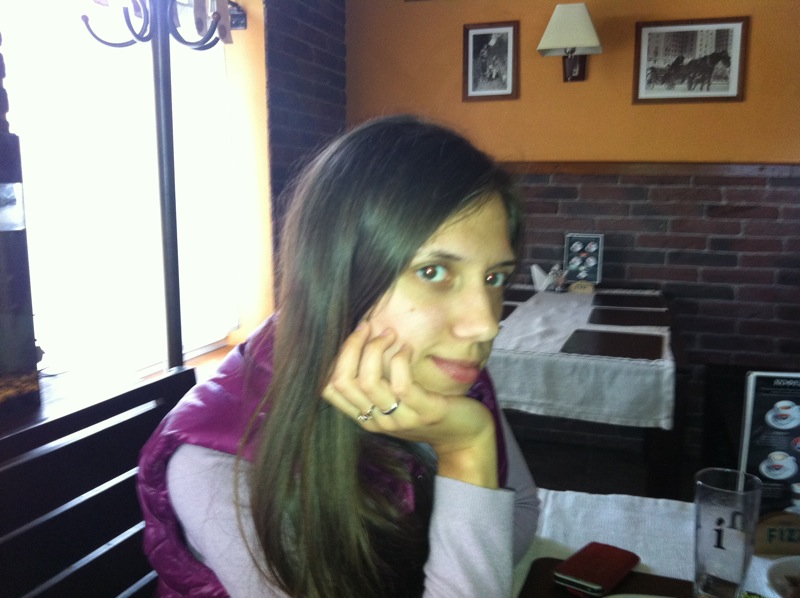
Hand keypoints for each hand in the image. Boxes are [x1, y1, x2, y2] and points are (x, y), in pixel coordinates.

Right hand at [322, 323, 497, 487]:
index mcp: (365, 416)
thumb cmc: (428, 409)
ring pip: (368, 382)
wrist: (465, 436)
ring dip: (375, 350)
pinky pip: (401, 385)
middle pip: (343, 382)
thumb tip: (360, 340)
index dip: (337, 356)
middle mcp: (376, 421)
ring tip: (389, 333)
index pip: (329, 389)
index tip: (357, 334)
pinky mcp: (424, 413)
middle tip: (368, 326)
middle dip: (351, 347)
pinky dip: (399, 361)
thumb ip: (377, 381)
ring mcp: (399, 420)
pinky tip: (406, 349)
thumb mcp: (395, 398)